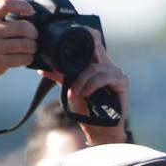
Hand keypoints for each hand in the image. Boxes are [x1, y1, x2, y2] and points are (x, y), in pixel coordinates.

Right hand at [0, 0, 36, 93]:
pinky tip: (26, 56)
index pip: (6, 4)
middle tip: (33, 34)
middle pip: (22, 27)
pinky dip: (28, 58)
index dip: (22, 6)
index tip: (30, 10)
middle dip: (33, 32)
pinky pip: (23, 58)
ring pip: (26, 44)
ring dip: (33, 46)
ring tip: (31, 46)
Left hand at [39, 28, 129, 143]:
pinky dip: (93, 84)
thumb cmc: (88, 113)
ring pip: (95, 67)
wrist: (100, 131)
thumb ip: (62, 78)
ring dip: (81, 80)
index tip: (72, 33)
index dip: (85, 34)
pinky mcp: (122, 82)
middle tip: (68, 67)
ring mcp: (115, 73)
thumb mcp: (72, 91)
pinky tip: (86, 92)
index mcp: (96, 64)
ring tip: (75, 93)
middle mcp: (106, 65)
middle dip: (80, 54)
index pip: (93, 41)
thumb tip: (43, 69)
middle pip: (95, 47)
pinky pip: (105, 76)